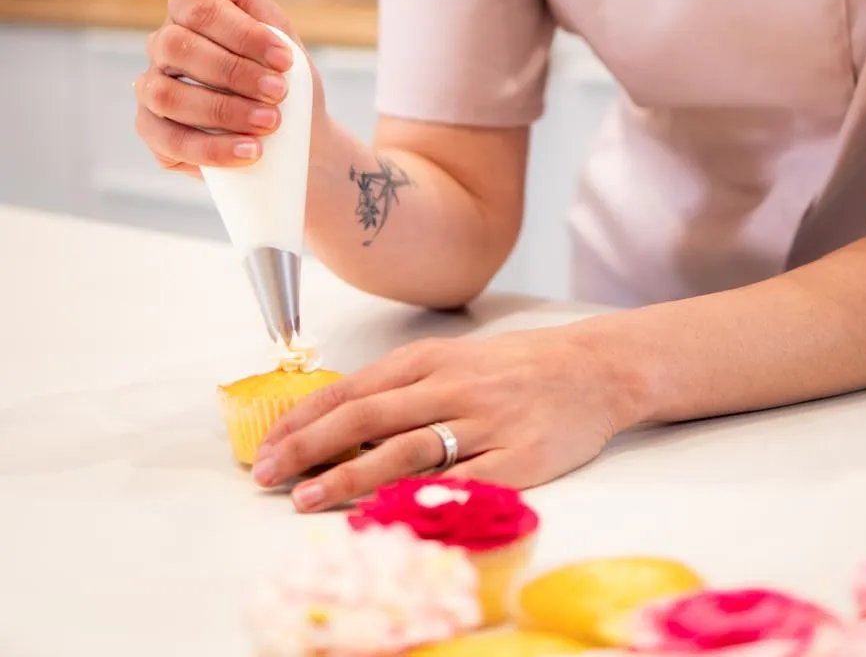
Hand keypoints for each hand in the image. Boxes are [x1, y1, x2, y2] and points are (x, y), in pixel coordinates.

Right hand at [133, 0, 325, 176]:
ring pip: (169, 94)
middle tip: (278, 92)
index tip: (285, 58)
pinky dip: (215, 148)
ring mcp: (152, 91)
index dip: (243, 33)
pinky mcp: (154, 133)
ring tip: (269, 123)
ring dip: (224, 110)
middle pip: (180, 48)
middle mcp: (163, 48)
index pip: (199, 6)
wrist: (299, 135)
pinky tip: (250, 152)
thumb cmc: (283, 75)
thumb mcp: (274, 26)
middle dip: (234, 71)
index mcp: (188, 14)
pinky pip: (171, 140)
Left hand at [251, 323, 631, 508]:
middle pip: (365, 418)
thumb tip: (335, 419)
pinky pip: (461, 483)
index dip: (304, 419)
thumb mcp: (453, 359)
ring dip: (349, 477)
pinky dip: (421, 496)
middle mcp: (450, 387)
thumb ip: (401, 386)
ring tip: (307, 500)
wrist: (592, 370)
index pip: (352, 390)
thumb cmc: (514, 367)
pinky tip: (387, 514)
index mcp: (430, 360)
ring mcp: (483, 425)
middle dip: (309, 447)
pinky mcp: (517, 461)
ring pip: (404, 450)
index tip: (265, 447)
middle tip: (266, 476)